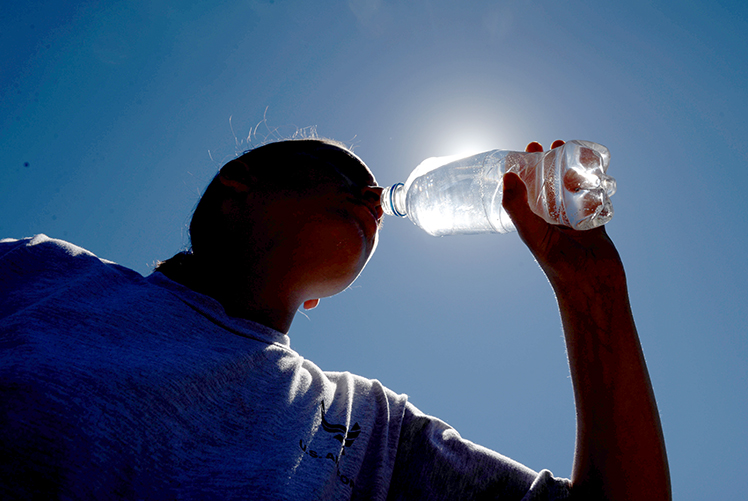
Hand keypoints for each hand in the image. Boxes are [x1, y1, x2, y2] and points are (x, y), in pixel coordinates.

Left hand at [502, 141, 623, 289]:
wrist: (592, 286)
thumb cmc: (557, 264)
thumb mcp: (532, 233)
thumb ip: (517, 207)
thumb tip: (507, 175)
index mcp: (533, 221)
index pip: (526, 188)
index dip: (526, 168)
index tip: (529, 148)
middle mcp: (551, 219)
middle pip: (549, 184)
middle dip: (551, 163)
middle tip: (553, 144)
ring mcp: (574, 221)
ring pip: (573, 188)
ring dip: (574, 170)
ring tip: (575, 152)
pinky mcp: (595, 223)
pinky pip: (596, 198)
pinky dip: (597, 184)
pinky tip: (598, 171)